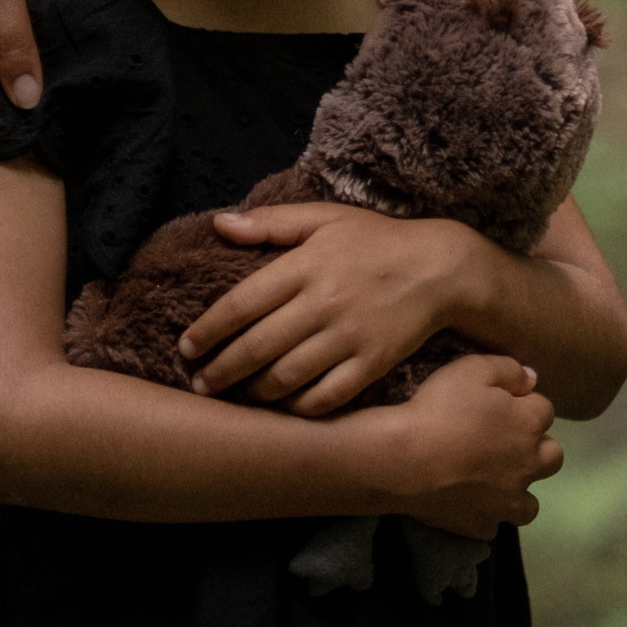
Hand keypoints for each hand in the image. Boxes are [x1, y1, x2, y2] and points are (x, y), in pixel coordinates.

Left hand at [179, 203, 485, 414]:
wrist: (440, 268)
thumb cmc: (375, 240)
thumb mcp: (325, 217)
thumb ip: (271, 222)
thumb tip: (219, 223)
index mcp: (306, 264)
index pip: (242, 302)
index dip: (209, 329)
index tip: (186, 347)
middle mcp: (323, 302)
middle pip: (257, 346)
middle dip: (221, 371)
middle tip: (199, 385)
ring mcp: (349, 336)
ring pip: (287, 377)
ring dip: (252, 393)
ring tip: (233, 398)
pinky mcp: (372, 364)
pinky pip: (326, 396)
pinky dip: (298, 407)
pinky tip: (281, 408)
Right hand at [387, 353, 561, 538]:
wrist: (404, 458)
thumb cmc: (439, 407)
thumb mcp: (472, 369)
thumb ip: (508, 369)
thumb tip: (531, 379)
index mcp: (527, 425)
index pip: (545, 411)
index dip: (524, 403)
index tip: (502, 401)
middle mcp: (527, 466)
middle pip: (553, 457)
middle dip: (537, 446)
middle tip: (505, 439)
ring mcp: (505, 501)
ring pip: (531, 503)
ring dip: (519, 489)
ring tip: (494, 479)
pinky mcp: (480, 525)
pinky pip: (493, 525)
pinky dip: (486, 514)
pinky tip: (468, 502)